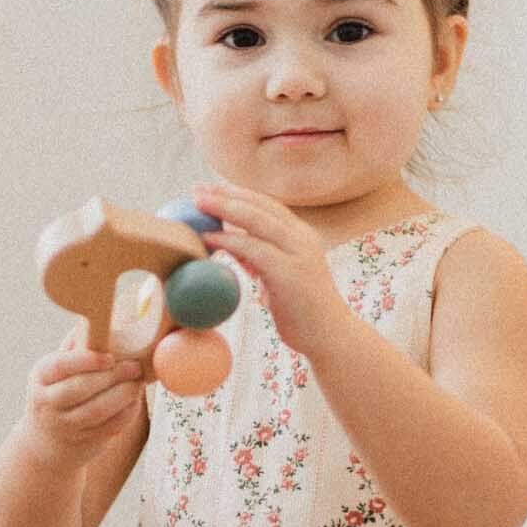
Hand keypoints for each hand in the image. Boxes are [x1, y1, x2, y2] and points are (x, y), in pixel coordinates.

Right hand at [21, 325, 144, 469]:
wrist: (47, 440)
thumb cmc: (59, 391)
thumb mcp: (57, 369)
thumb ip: (77, 346)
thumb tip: (103, 314)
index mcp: (41, 376)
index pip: (62, 366)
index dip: (87, 361)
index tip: (110, 356)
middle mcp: (48, 402)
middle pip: (80, 388)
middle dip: (112, 377)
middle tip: (135, 366)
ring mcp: (65, 425)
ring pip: (96, 411)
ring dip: (123, 395)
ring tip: (138, 382)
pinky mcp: (84, 441)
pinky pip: (109, 427)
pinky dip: (126, 413)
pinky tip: (135, 401)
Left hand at [196, 184, 345, 358]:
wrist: (329, 337)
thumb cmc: (301, 311)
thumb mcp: (276, 276)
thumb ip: (258, 258)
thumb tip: (232, 243)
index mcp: (300, 236)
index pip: (266, 206)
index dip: (237, 194)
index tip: (209, 189)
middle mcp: (301, 238)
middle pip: (260, 206)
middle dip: (227, 194)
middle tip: (196, 189)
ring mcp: (298, 253)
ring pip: (257, 220)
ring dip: (225, 208)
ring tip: (198, 203)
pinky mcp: (289, 273)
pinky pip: (255, 249)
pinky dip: (230, 240)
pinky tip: (209, 238)